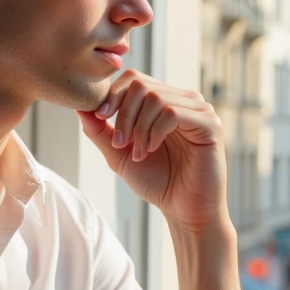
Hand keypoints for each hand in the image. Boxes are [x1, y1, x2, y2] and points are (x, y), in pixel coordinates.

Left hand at [77, 70, 227, 231]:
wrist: (184, 210)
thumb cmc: (157, 182)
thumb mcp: (119, 154)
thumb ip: (100, 130)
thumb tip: (79, 107)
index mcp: (164, 102)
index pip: (134, 79)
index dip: (113, 94)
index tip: (100, 118)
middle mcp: (182, 100)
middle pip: (141, 84)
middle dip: (123, 114)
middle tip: (120, 143)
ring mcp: (199, 110)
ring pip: (156, 97)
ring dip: (138, 127)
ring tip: (139, 153)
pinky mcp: (210, 124)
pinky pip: (173, 113)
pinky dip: (155, 132)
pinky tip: (152, 150)